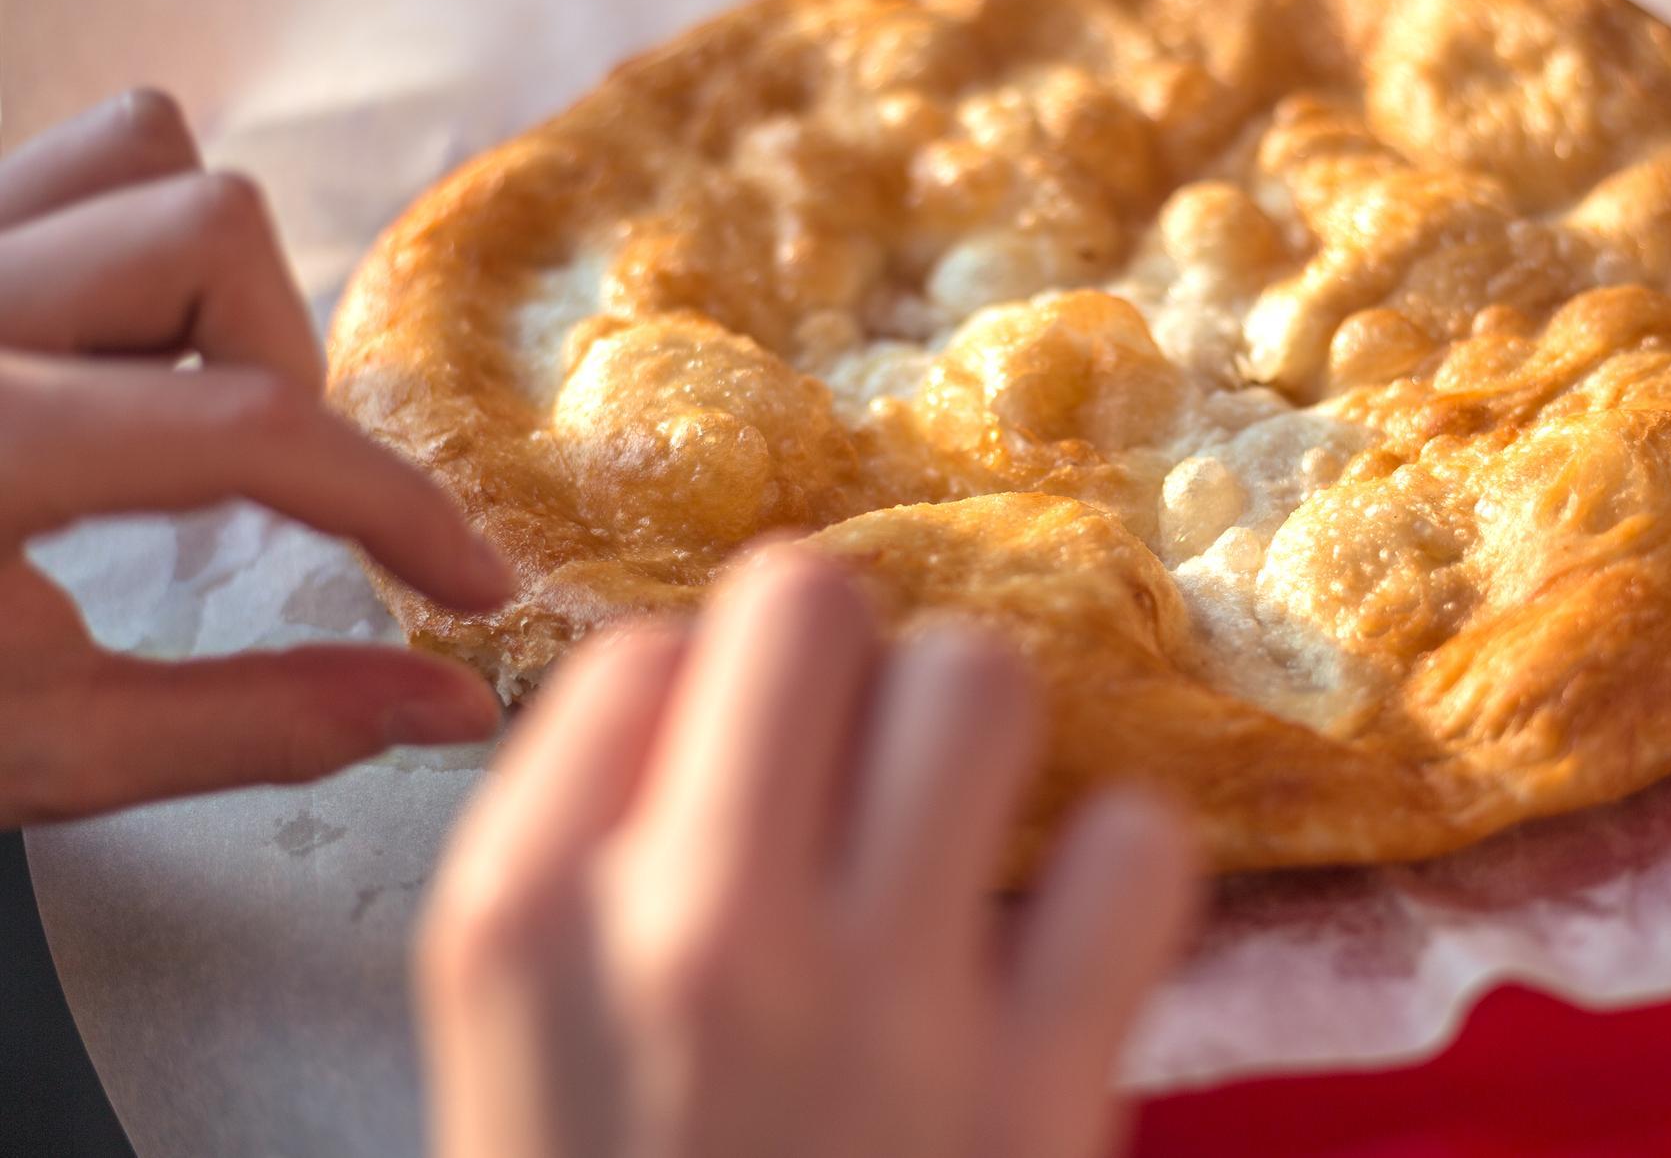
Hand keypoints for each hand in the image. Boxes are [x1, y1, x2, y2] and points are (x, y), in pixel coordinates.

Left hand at [0, 90, 513, 825]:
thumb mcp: (40, 749)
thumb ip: (259, 722)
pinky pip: (63, 163)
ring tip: (183, 393)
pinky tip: (114, 351)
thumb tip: (446, 702)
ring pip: (136, 149)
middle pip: (209, 224)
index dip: (398, 508)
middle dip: (284, 361)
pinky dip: (131, 234)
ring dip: (210, 272)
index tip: (466, 578)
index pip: (254, 428)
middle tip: (261, 482)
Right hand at [418, 546, 1198, 1157]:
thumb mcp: (511, 1055)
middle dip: (846, 666)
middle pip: (810, 604)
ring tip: (960, 832)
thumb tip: (711, 681)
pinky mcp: (1043, 1090)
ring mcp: (880, 1004)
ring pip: (982, 681)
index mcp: (523, 921)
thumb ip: (583, 860)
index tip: (744, 767)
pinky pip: (1135, 845)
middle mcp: (694, 928)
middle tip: (860, 762)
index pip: (644, 650)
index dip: (709, 700)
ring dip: (981, 737)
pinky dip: (1119, 873)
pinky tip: (1064, 939)